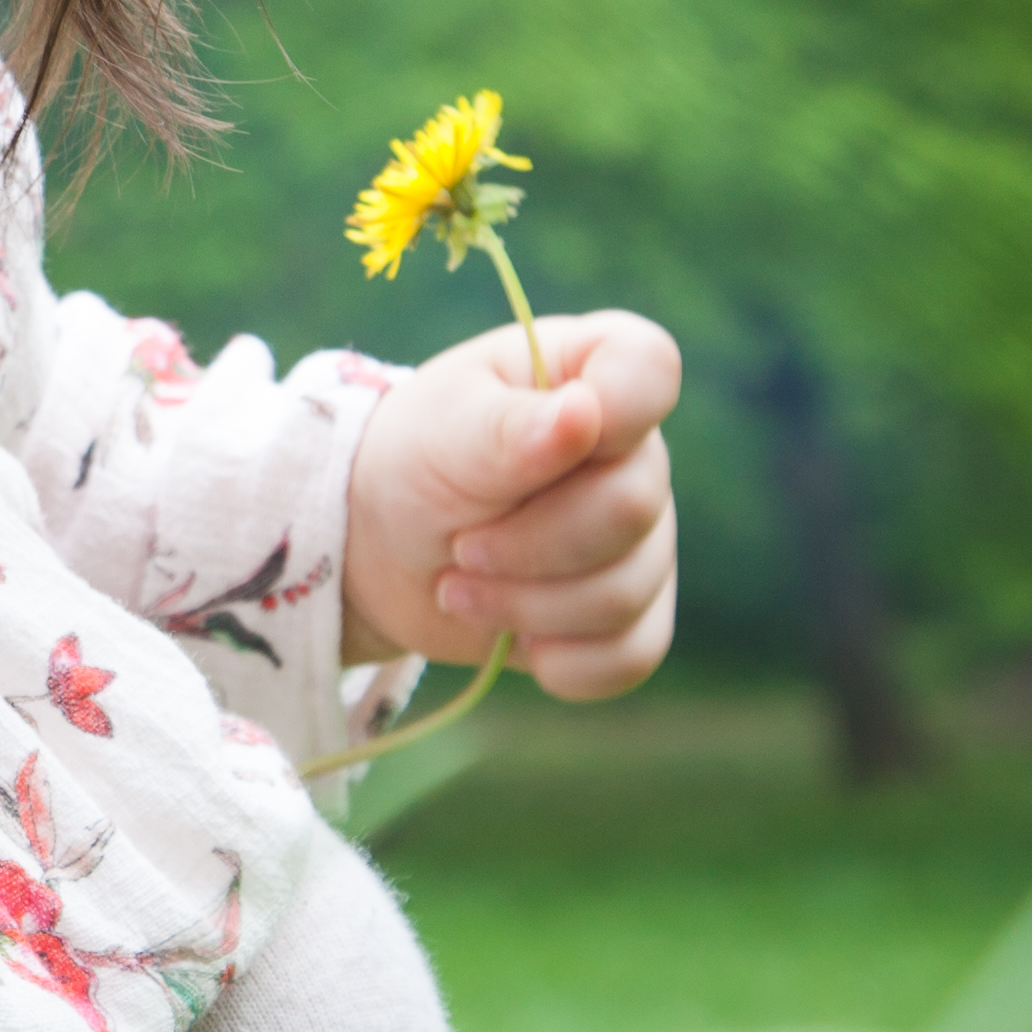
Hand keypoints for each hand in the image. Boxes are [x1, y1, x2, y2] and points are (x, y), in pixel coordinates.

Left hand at [340, 311, 681, 702]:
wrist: (383, 550)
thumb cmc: (414, 463)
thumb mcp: (442, 433)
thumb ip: (508, 429)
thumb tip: (583, 416)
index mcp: (590, 370)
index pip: (648, 371)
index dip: (614, 413)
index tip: (548, 441)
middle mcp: (634, 452)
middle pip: (632, 508)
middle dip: (529, 543)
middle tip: (460, 547)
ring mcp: (643, 534)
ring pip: (628, 592)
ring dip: (526, 605)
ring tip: (459, 588)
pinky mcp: (633, 610)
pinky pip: (633, 653)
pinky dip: (563, 661)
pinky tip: (515, 641)